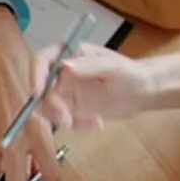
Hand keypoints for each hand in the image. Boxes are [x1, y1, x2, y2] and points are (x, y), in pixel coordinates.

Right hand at [0, 6, 60, 180]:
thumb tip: (46, 142)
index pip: (48, 172)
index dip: (49, 179)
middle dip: (18, 175)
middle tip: (21, 164)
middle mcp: (12, 137)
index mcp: (37, 129)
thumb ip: (46, 122)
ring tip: (2, 142)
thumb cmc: (18, 61)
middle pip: (14, 180)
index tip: (48, 179)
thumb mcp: (44, 93)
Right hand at [34, 42, 151, 128]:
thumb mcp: (113, 67)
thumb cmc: (131, 73)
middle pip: (40, 88)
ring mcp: (64, 92)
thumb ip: (89, 65)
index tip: (37, 92)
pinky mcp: (70, 109)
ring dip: (62, 118)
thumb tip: (64, 66)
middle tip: (66, 119)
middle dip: (50, 106)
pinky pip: (62, 120)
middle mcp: (61, 73)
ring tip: (90, 122)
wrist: (144, 92)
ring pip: (47, 108)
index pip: (42, 61)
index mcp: (69, 55)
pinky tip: (96, 122)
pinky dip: (77, 125)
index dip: (35, 75)